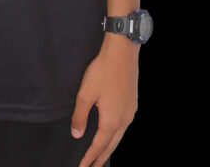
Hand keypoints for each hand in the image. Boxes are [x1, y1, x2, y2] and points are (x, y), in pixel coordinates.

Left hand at [71, 36, 138, 166]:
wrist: (122, 54)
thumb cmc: (103, 71)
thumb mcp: (85, 94)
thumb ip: (80, 116)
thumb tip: (77, 134)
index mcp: (112, 120)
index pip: (99, 146)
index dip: (89, 158)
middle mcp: (124, 120)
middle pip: (111, 146)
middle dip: (100, 158)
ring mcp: (130, 112)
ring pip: (119, 137)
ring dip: (109, 148)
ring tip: (101, 156)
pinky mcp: (133, 104)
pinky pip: (124, 127)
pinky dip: (116, 136)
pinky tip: (112, 134)